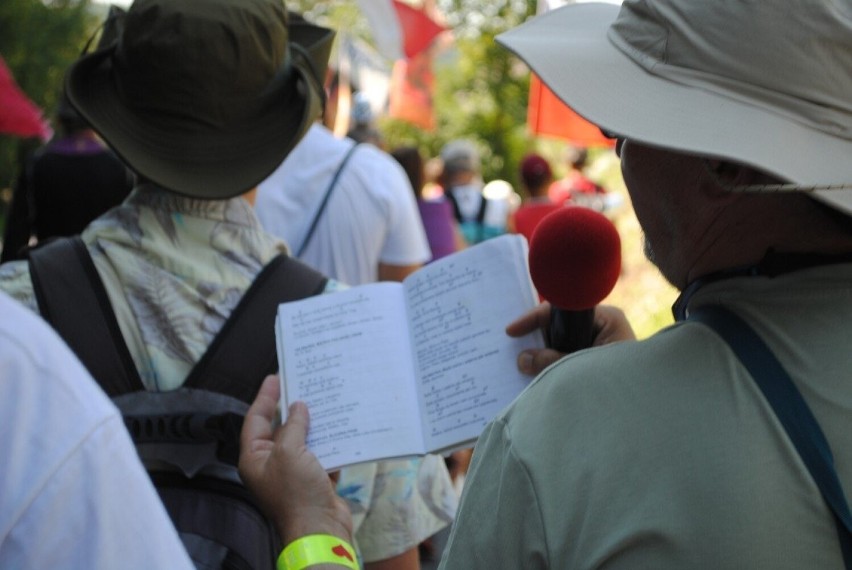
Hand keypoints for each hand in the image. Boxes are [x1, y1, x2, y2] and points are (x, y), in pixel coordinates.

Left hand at [239, 375, 352, 545]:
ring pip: (302, 439)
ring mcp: (293, 472)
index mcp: (255, 459)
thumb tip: (298, 407)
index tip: (275, 376)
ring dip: (313, 423)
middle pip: (279, 428)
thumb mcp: (289, 452)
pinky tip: (339, 425)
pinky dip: (329, 440)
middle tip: (302, 383)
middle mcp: (272, 464)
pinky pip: (320, 453)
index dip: (265, 397)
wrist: (320, 528)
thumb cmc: (297, 493)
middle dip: (291, 408)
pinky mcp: (314, 479)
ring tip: (324, 400)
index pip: (256, 420)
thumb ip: (293, 426)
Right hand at [506, 303, 634, 375]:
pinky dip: (550, 364)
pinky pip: (565, 357)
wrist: (649, 409)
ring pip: (560, 342)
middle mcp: (601, 326)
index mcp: (606, 319)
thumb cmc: (625, 382)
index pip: (563, 310)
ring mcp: (597, 343)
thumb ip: (555, 362)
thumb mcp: (586, 368)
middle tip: (509, 345)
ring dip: (541, 353)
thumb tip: (522, 359)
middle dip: (535, 337)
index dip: (534, 319)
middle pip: (558, 325)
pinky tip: (533, 373)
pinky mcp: (593, 361)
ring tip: (516, 361)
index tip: (511, 330)